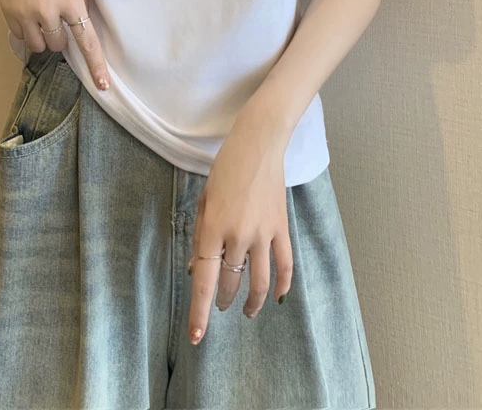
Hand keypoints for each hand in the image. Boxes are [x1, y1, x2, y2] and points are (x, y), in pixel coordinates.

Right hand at [0, 0, 110, 89]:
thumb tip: (82, 24)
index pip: (86, 40)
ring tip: (41, 18)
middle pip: (58, 46)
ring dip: (43, 37)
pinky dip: (27, 31)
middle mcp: (48, 11)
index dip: (95, 65)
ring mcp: (26, 13)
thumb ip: (79, 0)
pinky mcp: (8, 12)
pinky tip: (28, 14)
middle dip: (60, 37)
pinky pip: (21, 36)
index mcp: (70, 1)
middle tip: (56, 19)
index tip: (103, 85)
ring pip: (39, 46)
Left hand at [186, 109, 292, 344]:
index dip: (201, 311)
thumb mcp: (204, 199)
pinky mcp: (281, 228)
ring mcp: (263, 233)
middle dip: (223, 301)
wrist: (258, 145)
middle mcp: (238, 235)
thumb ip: (202, 235)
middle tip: (219, 308)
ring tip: (245, 311)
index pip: (206, 280)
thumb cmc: (224, 167)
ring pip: (259, 281)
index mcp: (213, 227)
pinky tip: (276, 297)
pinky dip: (281, 285)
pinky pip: (284, 264)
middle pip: (231, 282)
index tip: (197, 336)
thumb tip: (200, 268)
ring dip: (250, 301)